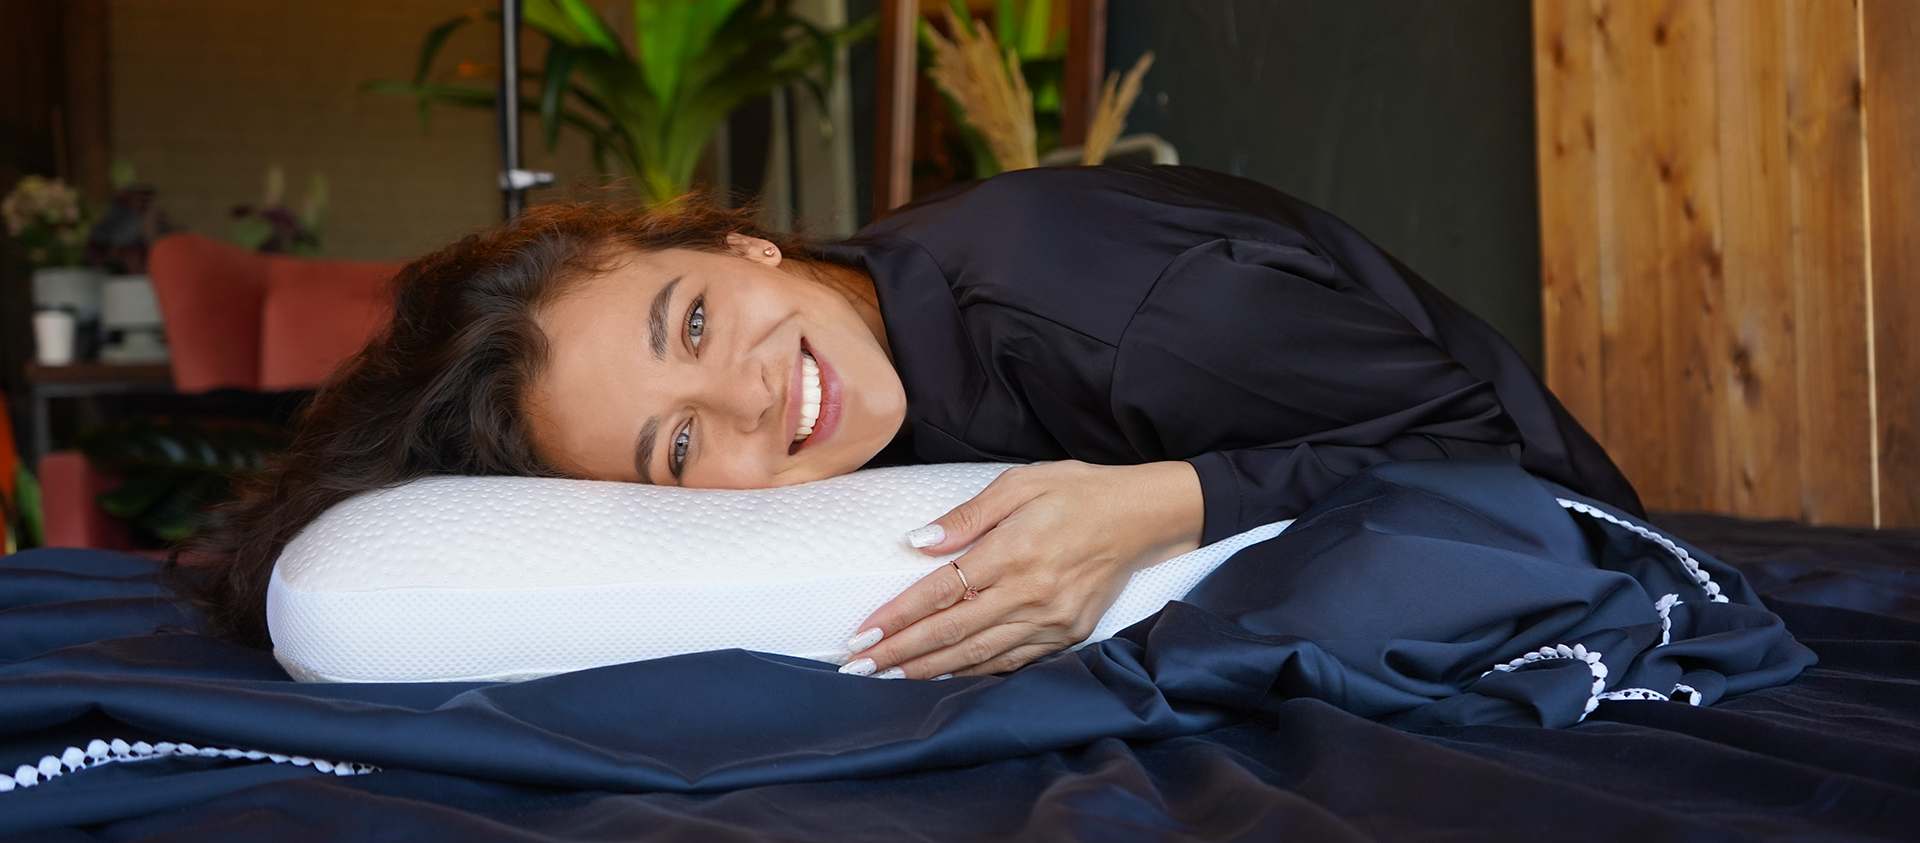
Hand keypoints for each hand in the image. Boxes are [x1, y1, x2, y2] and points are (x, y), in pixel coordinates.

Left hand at [839, 460, 1203, 678]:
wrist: (1142, 516)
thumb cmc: (1077, 492)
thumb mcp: (1020, 484)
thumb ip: (966, 517)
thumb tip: (916, 542)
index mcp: (1014, 551)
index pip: (940, 592)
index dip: (897, 617)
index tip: (862, 634)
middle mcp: (1031, 593)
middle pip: (952, 631)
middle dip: (900, 653)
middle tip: (857, 669)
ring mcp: (1052, 620)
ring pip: (979, 654)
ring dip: (929, 669)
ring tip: (888, 679)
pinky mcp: (1068, 634)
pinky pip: (1012, 661)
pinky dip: (974, 671)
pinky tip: (944, 675)